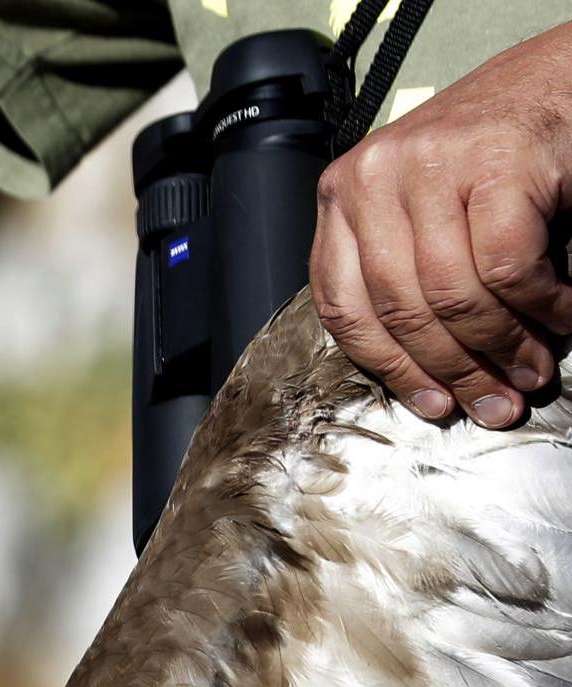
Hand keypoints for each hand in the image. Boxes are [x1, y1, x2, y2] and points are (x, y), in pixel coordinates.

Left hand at [310, 22, 571, 427]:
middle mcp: (374, 176)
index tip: (429, 403)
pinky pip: (507, 267)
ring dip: (501, 347)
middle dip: (455, 370)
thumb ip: (402, 270)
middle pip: (401, 309)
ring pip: (452, 296)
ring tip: (531, 371)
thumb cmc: (494, 152)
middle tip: (494, 402)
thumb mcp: (421, 208)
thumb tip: (427, 373)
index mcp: (343, 195)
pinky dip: (540, 306)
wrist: (558, 76)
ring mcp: (433, 164)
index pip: (343, 306)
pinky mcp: (495, 162)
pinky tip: (562, 317)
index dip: (390, 367)